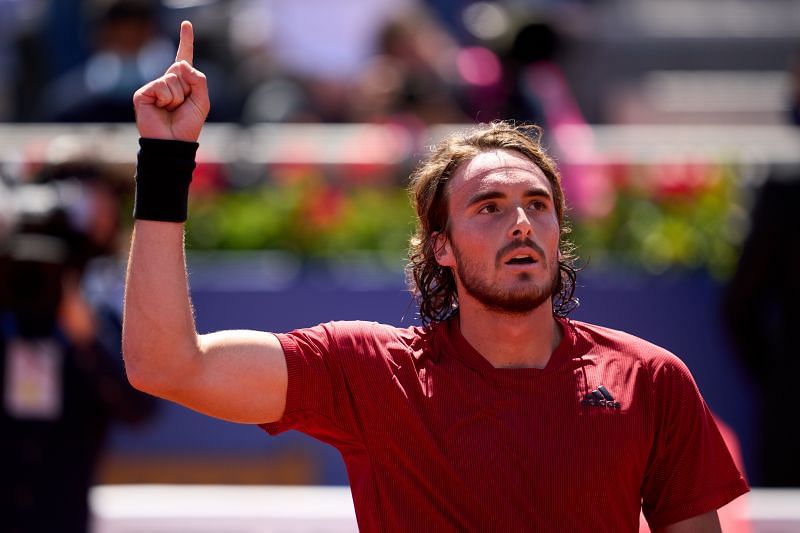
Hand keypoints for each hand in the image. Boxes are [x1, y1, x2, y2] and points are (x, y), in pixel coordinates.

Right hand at [133, 21, 209, 141]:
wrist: (174, 143)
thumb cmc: (188, 125)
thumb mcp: (202, 101)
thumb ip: (198, 79)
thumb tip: (182, 64)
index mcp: (181, 83)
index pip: (183, 58)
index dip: (186, 41)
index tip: (186, 24)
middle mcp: (166, 82)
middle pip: (181, 68)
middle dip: (187, 88)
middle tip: (182, 106)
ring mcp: (153, 87)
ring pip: (172, 78)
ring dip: (177, 96)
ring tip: (172, 110)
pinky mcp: (143, 93)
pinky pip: (161, 86)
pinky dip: (167, 98)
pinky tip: (162, 109)